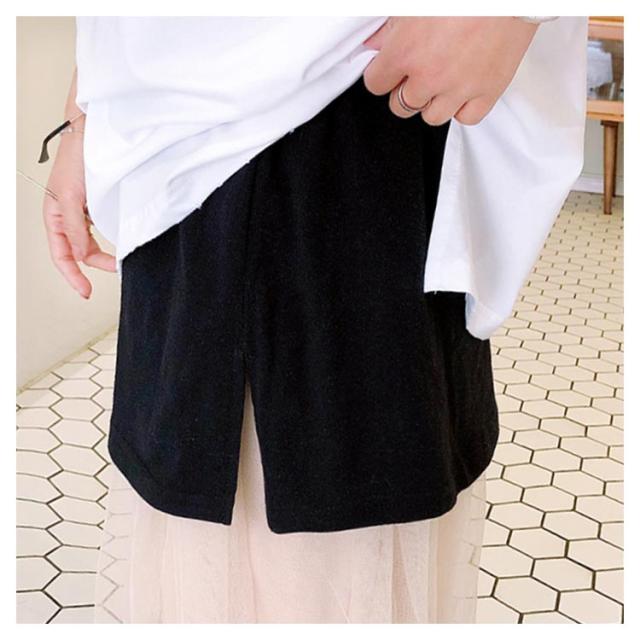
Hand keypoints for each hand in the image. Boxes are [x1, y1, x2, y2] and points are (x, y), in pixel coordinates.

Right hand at [42, 116, 115, 298]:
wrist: (94, 132)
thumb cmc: (77, 156)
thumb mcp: (72, 196)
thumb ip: (75, 228)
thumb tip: (80, 255)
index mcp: (54, 215)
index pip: (62, 255)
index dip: (72, 275)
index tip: (86, 291)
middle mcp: (67, 215)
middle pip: (78, 252)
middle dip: (95, 265)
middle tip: (117, 272)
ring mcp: (83, 211)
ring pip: (90, 243)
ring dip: (102, 255)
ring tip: (119, 262)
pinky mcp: (97, 204)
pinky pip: (101, 229)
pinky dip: (109, 240)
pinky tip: (119, 244)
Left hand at [363, 17, 538, 125]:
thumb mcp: (414, 3)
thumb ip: (389, 29)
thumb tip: (373, 46)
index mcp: (405, 52)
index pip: (376, 84)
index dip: (382, 76)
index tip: (391, 70)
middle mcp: (429, 76)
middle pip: (401, 106)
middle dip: (406, 91)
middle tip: (418, 73)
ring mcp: (458, 88)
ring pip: (431, 117)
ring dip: (433, 102)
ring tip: (443, 80)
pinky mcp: (487, 92)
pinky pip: (466, 118)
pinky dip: (463, 108)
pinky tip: (464, 89)